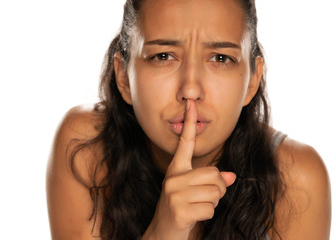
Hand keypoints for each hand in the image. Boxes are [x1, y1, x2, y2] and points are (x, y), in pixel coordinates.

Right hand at [142, 99, 235, 239]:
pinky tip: (193, 217)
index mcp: (176, 170)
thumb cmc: (181, 210)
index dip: (189, 123)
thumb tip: (232, 176)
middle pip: (214, 174)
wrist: (162, 234)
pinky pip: (210, 208)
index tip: (190, 104)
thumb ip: (211, 181)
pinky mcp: (179, 210)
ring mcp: (174, 194)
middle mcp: (173, 178)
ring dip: (213, 203)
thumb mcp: (194, 193)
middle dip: (218, 189)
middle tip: (205, 199)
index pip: (185, 143)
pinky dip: (208, 215)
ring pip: (215, 191)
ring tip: (197, 207)